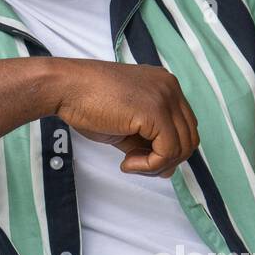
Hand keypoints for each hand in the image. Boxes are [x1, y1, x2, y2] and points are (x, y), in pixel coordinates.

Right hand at [50, 58, 199, 176]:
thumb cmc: (86, 101)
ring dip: (156, 165)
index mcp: (165, 85)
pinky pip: (167, 151)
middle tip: (136, 164)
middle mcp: (170, 87)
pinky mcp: (155, 111)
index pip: (185, 126)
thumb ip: (147, 143)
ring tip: (129, 163)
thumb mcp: (125, 123)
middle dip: (166, 160)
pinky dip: (149, 165)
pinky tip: (126, 162)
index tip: (141, 158)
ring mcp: (165, 97)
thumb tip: (167, 169)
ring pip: (182, 147)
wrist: (66, 87)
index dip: (167, 150)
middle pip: (189, 137)